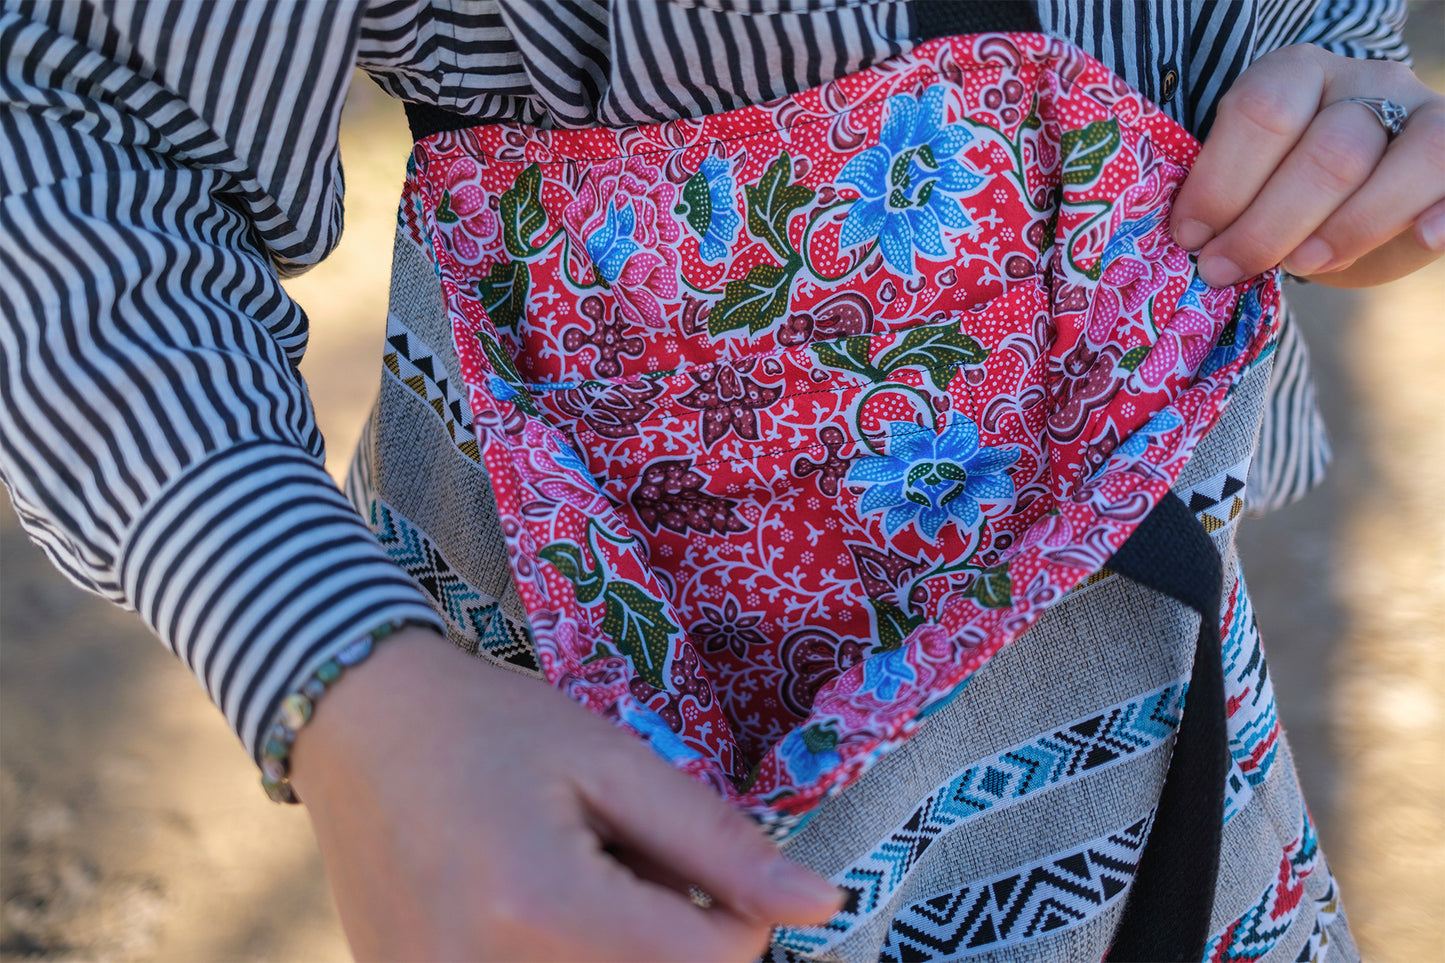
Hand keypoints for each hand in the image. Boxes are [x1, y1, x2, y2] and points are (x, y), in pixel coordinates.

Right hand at [288, 627, 842, 960]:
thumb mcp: (611, 761)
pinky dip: (556, 961)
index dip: (735, 917)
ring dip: (613, 956)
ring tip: (577, 887)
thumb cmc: (490, 726)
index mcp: (546, 908)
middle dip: (668, 941)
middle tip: (628, 870)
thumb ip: (715, 842)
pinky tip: (526, 910)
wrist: (356, 725)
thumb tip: (821, 903)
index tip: (695, 865)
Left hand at [1171, 43, 1443, 288]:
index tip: (1192, 238)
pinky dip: (1440, 215)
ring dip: (1349, 229)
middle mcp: (1365, 81)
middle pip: (1331, 151)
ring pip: (1407, 162)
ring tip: (1301, 266)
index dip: (1222, 184)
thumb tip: (1195, 242)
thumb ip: (1226, 197)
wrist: (1341, 194)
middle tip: (1229, 269)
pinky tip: (1420, 238)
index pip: (1264, 112)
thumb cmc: (1276, 188)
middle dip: (1269, 226)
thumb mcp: (1244, 180)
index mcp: (1296, 73)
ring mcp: (1420, 113)